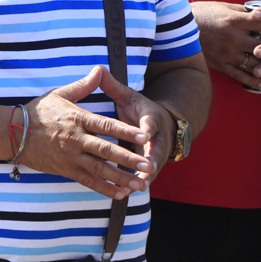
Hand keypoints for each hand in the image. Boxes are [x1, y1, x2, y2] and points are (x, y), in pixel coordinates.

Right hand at [22, 67, 151, 200]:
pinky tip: (119, 193)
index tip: (145, 135)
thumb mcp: (60, 94)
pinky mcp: (65, 169)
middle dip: (129, 159)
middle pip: (106, 150)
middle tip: (148, 165)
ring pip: (100, 169)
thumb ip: (84, 85)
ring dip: (121, 177)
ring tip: (140, 184)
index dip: (126, 131)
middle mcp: (75, 139)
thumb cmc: (39, 111)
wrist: (13, 131)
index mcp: (77, 119)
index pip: (106, 125)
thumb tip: (99, 69)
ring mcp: (70, 156)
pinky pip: (87, 181)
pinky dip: (104, 188)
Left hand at [95, 66, 175, 187]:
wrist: (162, 124)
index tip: (144, 134)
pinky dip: (138, 183)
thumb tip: (99, 68)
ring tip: (137, 186)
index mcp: (152, 117)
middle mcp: (158, 137)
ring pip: (153, 167)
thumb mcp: (129, 96)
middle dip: (152, 159)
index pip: (151, 123)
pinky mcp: (151, 165)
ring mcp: (157, 153)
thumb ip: (113, 86)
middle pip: (157, 150)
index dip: (148, 129)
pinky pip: (145, 176)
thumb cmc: (140, 109)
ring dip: (146, 176)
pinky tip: (127, 193)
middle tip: (145, 168)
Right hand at [192, 1, 260, 89]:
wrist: (175, 27)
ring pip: (254, 64)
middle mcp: (232, 37)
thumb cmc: (200, 13)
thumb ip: (243, 12)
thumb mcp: (222, 7)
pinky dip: (253, 81)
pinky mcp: (218, 63)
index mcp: (235, 20)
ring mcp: (226, 52)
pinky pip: (238, 74)